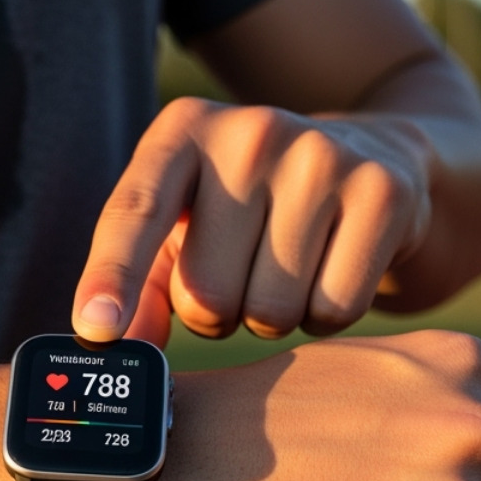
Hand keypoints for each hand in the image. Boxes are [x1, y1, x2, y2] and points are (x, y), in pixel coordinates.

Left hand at [73, 98, 437, 345]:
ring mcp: (322, 156)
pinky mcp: (383, 193)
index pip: (135, 211)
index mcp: (182, 131)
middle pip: (206, 291)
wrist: (372, 157)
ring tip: (283, 271)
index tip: (97, 330)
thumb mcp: (183, 229)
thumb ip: (140, 287)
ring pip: (269, 312)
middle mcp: (251, 130)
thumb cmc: (247, 210)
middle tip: (236, 278)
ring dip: (268, 320)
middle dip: (213, 315)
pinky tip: (328, 273)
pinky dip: (324, 318)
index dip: (111, 275)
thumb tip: (120, 350)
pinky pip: (334, 310)